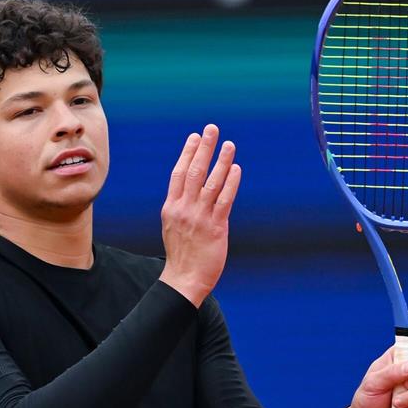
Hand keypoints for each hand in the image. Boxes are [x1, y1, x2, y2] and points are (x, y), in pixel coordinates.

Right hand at [159, 124, 241, 307]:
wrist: (184, 279)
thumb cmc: (182, 253)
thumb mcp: (174, 225)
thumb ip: (182, 206)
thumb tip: (192, 188)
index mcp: (171, 207)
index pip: (179, 173)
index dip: (187, 153)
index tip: (194, 137)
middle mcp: (184, 209)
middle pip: (194, 171)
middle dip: (203, 148)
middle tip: (211, 129)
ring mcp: (199, 218)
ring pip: (211, 183)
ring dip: (221, 161)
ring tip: (229, 144)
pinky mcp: (215, 228)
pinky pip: (224, 201)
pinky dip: (230, 183)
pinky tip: (236, 169)